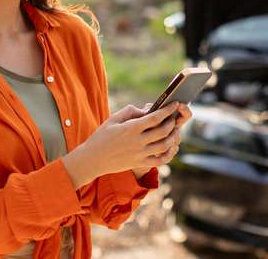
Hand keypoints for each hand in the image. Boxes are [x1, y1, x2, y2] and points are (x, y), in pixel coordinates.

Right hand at [61, 102, 186, 188]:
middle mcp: (137, 141)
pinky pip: (160, 161)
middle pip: (164, 131)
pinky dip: (169, 154)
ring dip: (173, 137)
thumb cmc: (101, 136)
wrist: (92, 159)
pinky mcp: (139, 163)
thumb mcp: (113, 119)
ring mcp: (139, 154)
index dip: (168, 110)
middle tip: (173, 118)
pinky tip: (171, 147)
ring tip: (175, 131)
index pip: (155, 117)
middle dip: (172, 123)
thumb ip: (130, 111)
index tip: (174, 104)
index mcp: (131, 128)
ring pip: (165, 146)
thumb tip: (147, 111)